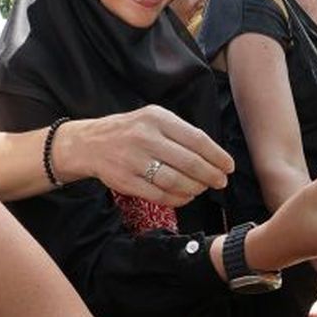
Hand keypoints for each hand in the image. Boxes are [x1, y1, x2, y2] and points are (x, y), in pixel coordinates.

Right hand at [57, 105, 233, 206]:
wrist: (88, 143)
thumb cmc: (129, 131)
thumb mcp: (152, 119)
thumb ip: (179, 132)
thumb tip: (213, 155)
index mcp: (157, 118)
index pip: (196, 139)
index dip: (216, 156)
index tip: (228, 166)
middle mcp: (145, 137)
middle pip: (189, 162)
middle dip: (211, 175)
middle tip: (221, 182)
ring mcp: (133, 160)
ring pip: (175, 180)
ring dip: (195, 188)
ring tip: (202, 189)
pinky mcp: (125, 181)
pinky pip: (159, 194)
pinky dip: (177, 198)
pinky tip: (185, 196)